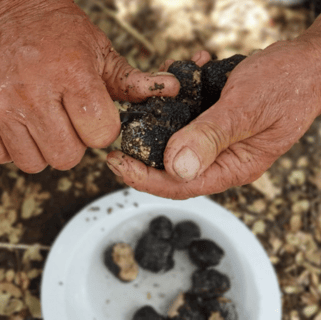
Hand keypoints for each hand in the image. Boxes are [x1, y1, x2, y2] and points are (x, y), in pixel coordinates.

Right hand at [0, 0, 179, 172]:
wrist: (12, 11)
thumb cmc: (61, 34)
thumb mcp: (101, 51)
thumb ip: (132, 81)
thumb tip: (171, 92)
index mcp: (73, 74)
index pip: (100, 135)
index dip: (101, 131)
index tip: (93, 117)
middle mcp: (34, 91)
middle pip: (67, 157)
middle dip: (73, 144)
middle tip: (66, 121)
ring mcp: (2, 104)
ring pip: (34, 163)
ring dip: (43, 149)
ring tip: (42, 122)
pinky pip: (1, 157)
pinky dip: (13, 148)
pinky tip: (19, 125)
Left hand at [106, 38, 320, 198]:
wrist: (310, 61)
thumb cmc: (288, 83)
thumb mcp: (246, 109)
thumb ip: (211, 137)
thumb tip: (175, 167)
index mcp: (234, 166)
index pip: (181, 184)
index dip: (145, 178)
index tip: (117, 163)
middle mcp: (224, 157)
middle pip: (172, 166)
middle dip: (144, 150)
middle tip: (119, 135)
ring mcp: (219, 139)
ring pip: (177, 138)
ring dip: (161, 116)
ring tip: (149, 95)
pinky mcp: (216, 120)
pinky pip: (189, 115)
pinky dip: (180, 96)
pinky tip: (183, 71)